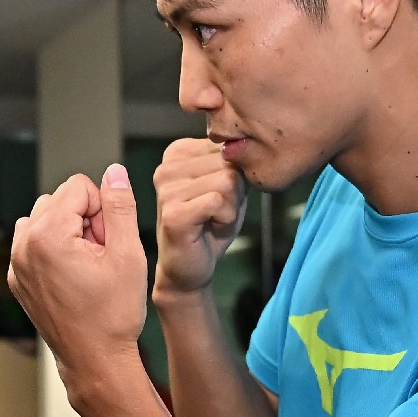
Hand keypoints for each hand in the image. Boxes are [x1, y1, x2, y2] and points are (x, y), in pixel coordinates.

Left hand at [8, 165, 147, 383]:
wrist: (95, 362)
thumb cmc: (113, 314)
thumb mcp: (128, 254)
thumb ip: (120, 206)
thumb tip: (114, 172)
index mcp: (47, 235)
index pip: (80, 186)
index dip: (103, 211)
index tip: (109, 244)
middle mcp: (23, 246)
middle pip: (62, 199)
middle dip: (86, 219)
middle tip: (101, 257)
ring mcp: (16, 264)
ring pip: (48, 218)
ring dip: (71, 232)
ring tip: (88, 266)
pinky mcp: (18, 279)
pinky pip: (36, 242)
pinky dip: (57, 249)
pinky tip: (75, 276)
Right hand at [153, 139, 247, 296]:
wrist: (190, 268)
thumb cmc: (211, 226)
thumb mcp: (229, 186)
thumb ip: (235, 163)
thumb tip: (251, 148)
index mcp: (177, 153)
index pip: (228, 149)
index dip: (235, 177)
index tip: (216, 198)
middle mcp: (167, 167)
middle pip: (229, 163)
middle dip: (235, 192)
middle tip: (216, 213)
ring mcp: (166, 189)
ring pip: (227, 181)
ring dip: (230, 207)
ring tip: (212, 220)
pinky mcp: (173, 212)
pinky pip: (219, 201)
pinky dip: (225, 218)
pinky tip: (209, 228)